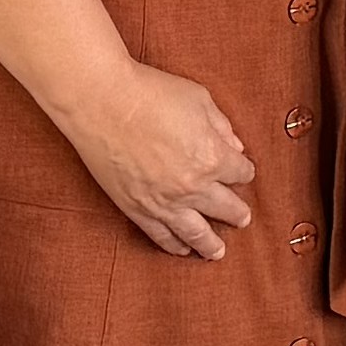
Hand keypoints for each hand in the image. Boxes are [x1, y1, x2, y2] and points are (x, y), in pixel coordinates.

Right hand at [64, 62, 256, 258]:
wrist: (101, 102)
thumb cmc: (150, 93)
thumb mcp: (199, 99)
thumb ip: (221, 126)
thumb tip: (234, 145)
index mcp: (213, 157)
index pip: (241, 173)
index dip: (244, 171)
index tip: (241, 170)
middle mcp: (193, 186)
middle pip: (225, 208)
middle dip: (238, 214)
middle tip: (243, 219)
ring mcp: (164, 202)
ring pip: (196, 233)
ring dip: (211, 245)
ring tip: (218, 252)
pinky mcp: (135, 208)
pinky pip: (160, 235)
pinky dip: (173, 245)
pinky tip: (181, 250)